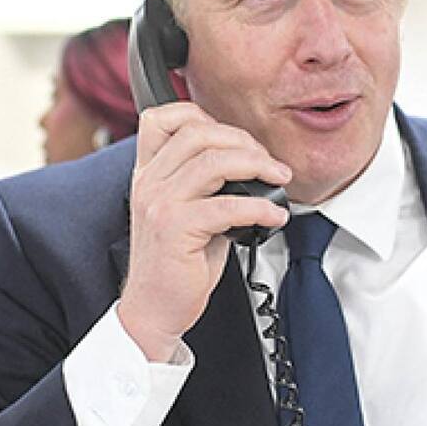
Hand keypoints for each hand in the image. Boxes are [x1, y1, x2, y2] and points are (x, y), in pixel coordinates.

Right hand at [117, 101, 289, 360]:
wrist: (154, 308)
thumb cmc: (176, 265)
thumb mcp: (187, 213)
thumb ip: (207, 184)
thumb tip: (255, 168)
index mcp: (148, 173)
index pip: (163, 118)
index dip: (204, 117)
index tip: (238, 140)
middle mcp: (149, 182)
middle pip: (198, 132)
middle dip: (244, 141)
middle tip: (269, 163)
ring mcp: (159, 203)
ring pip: (214, 161)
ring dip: (257, 166)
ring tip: (278, 179)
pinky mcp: (174, 229)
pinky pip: (226, 204)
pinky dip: (259, 206)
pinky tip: (273, 216)